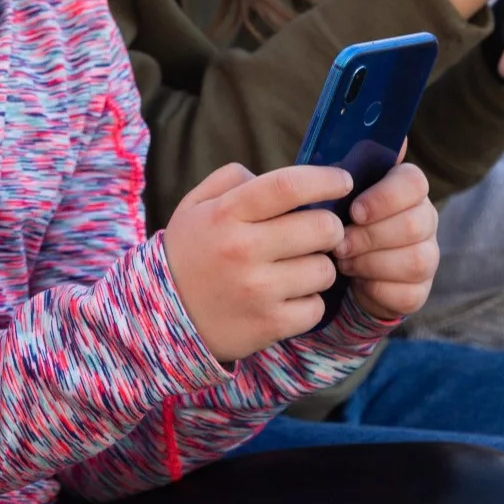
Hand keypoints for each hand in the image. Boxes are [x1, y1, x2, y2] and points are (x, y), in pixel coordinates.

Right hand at [161, 163, 355, 362]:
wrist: (160, 318)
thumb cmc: (189, 253)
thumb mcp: (196, 205)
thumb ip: (235, 178)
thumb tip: (283, 178)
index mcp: (227, 214)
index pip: (289, 186)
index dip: (326, 179)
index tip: (343, 181)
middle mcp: (244, 250)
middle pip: (322, 227)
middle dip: (330, 227)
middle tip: (319, 232)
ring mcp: (258, 291)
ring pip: (325, 269)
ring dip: (319, 266)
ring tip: (297, 268)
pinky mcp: (268, 325)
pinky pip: (316, 307)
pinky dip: (308, 302)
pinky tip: (289, 297)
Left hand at [335, 159, 438, 320]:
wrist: (343, 269)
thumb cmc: (340, 221)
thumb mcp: (338, 193)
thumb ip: (349, 166)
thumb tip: (377, 134)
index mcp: (407, 189)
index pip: (414, 182)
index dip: (385, 197)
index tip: (354, 211)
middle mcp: (425, 219)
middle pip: (414, 224)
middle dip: (371, 236)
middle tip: (340, 244)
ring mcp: (427, 256)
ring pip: (415, 260)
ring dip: (372, 262)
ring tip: (344, 261)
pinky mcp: (419, 290)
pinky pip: (408, 292)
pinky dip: (376, 288)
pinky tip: (358, 281)